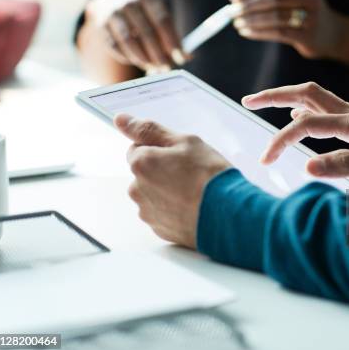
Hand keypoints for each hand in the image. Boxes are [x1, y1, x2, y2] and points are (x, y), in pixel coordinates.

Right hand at [85, 0, 189, 72]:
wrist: (111, 0)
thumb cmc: (143, 15)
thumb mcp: (158, 18)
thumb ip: (172, 36)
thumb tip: (187, 57)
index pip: (163, 21)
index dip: (172, 42)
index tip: (180, 58)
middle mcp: (129, 1)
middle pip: (147, 32)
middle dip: (158, 54)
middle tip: (166, 68)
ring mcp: (113, 12)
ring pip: (129, 41)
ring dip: (142, 58)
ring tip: (152, 67)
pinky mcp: (101, 24)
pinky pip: (115, 46)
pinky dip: (127, 57)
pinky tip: (136, 60)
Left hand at [114, 114, 230, 247]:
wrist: (227, 214)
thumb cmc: (209, 177)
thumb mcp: (185, 142)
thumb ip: (149, 130)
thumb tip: (121, 120)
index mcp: (141, 163)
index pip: (138, 148)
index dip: (160, 149)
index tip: (179, 155)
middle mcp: (137, 189)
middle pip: (144, 173)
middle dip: (162, 170)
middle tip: (190, 173)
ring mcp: (147, 212)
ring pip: (153, 194)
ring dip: (167, 191)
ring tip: (193, 192)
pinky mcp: (159, 229)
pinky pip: (162, 213)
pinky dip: (173, 209)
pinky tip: (192, 206)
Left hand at [228, 0, 348, 61]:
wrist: (334, 36)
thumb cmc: (306, 16)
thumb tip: (237, 1)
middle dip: (248, 4)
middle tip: (231, 11)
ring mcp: (311, 17)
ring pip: (274, 16)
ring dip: (251, 20)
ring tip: (237, 23)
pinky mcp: (307, 36)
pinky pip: (277, 33)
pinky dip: (258, 32)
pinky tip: (246, 32)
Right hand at [242, 82, 348, 184]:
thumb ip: (345, 164)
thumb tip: (307, 166)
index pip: (305, 125)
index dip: (281, 141)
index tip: (266, 160)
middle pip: (305, 94)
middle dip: (274, 95)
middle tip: (248, 101)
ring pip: (315, 98)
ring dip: (288, 99)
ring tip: (266, 105)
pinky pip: (327, 109)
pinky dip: (307, 110)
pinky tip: (303, 121)